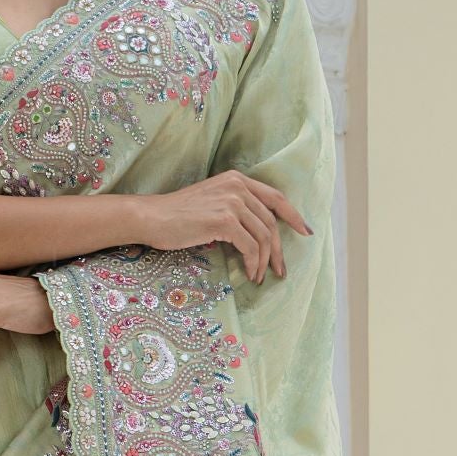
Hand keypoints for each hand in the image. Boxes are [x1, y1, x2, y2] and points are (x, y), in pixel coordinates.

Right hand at [132, 171, 310, 283]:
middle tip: (279, 270)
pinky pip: (250, 246)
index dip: (293, 215)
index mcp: (236, 179)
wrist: (151, 217)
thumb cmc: (177, 216)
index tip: (305, 232)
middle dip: (278, 250)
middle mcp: (237, 186)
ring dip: (264, 261)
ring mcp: (232, 202)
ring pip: (263, 236)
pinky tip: (248, 273)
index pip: (275, 196)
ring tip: (257, 276)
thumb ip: (236, 208)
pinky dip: (252, 263)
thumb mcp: (212, 202)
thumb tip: (260, 234)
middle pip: (271, 221)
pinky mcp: (224, 220)